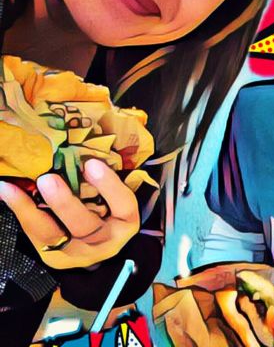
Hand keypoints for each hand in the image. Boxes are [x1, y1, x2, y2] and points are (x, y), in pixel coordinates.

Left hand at [0, 159, 139, 268]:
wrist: (97, 246)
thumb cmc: (109, 211)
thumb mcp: (116, 199)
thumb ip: (106, 181)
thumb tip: (83, 153)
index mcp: (125, 223)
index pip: (124, 205)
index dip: (109, 186)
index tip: (92, 163)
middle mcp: (105, 242)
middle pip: (86, 226)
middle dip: (65, 204)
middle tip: (47, 179)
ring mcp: (78, 253)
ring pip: (55, 236)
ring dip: (32, 212)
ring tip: (12, 189)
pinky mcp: (55, 256)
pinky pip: (36, 237)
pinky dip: (21, 213)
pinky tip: (7, 192)